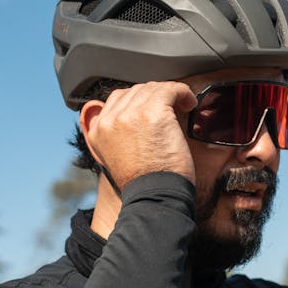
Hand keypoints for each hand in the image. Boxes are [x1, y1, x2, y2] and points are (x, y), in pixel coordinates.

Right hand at [82, 82, 197, 186]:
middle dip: (155, 96)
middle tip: (172, 107)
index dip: (139, 101)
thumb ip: (114, 135)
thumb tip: (124, 114)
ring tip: (183, 105)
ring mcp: (130, 115)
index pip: (117, 99)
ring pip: (153, 89)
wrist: (154, 198)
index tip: (155, 109)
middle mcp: (109, 120)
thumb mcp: (115, 159)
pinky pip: (170, 89)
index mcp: (98, 131)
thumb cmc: (143, 184)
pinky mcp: (152, 113)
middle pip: (135, 91)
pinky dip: (183, 93)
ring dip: (170, 94)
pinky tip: (189, 104)